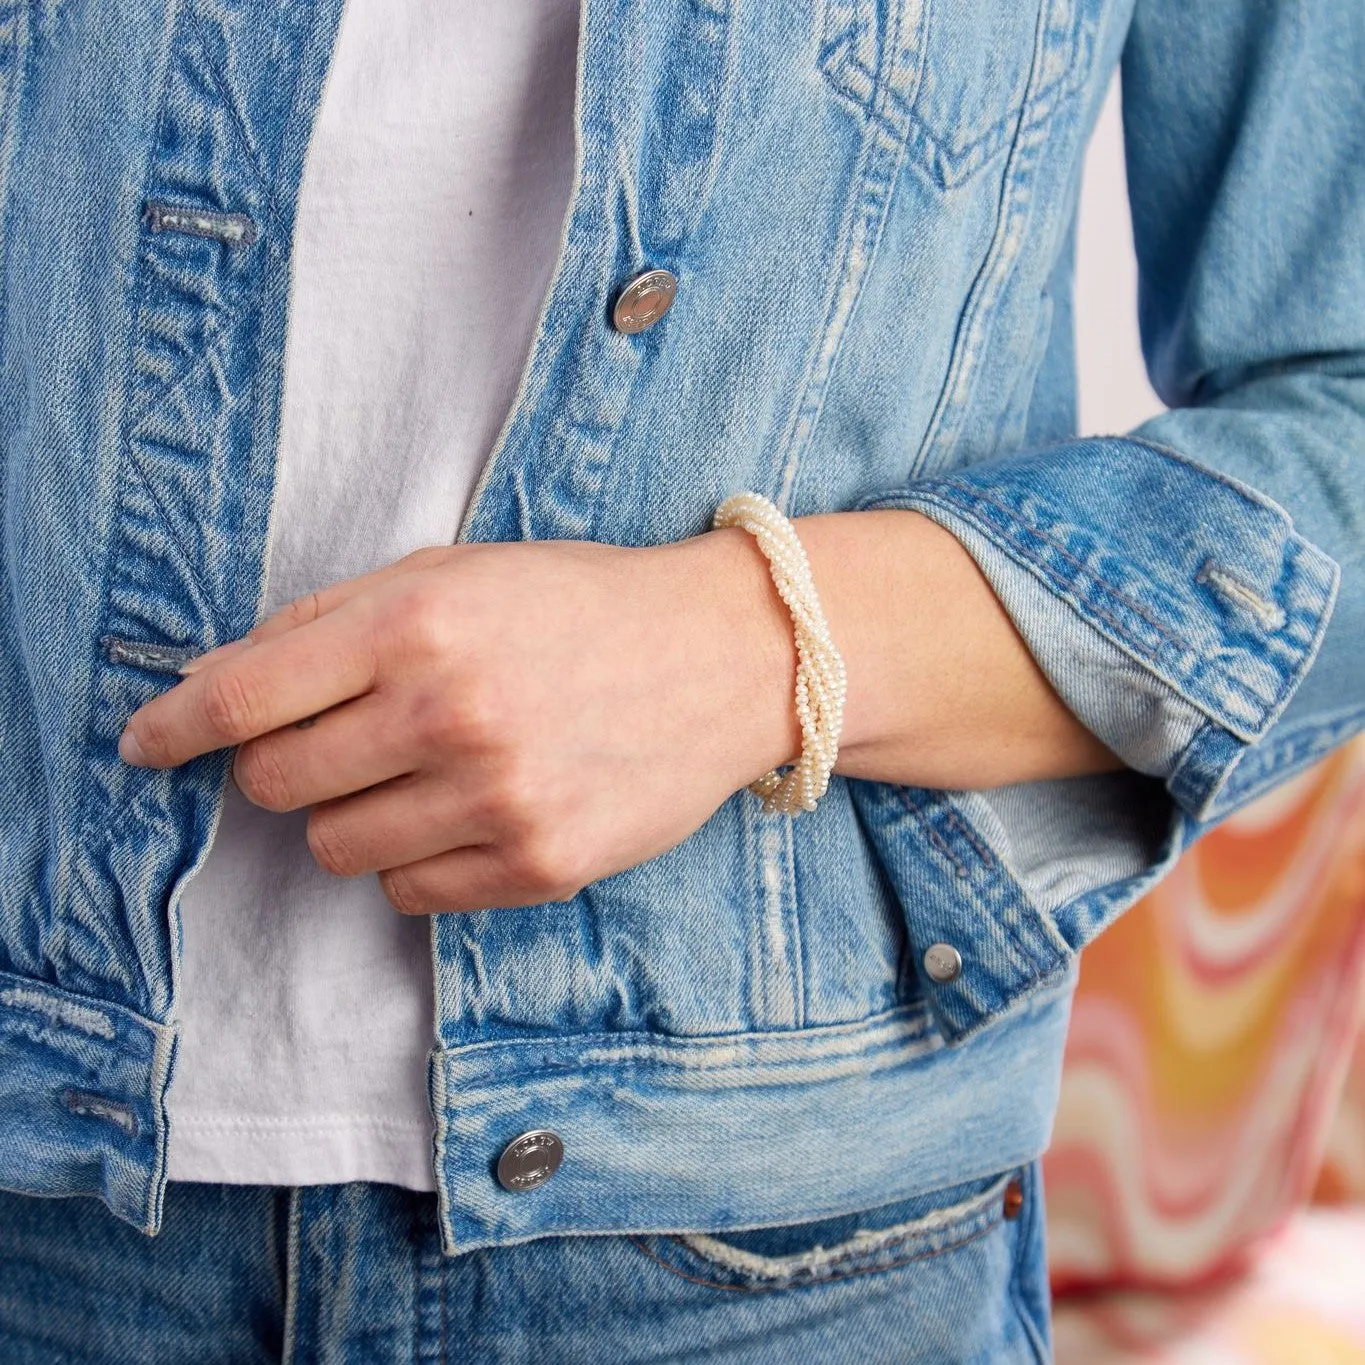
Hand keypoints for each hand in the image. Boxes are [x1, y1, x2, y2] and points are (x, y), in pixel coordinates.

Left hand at [118, 533, 798, 913]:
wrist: (721, 656)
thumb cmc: (578, 605)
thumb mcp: (453, 571)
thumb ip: (326, 621)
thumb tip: (210, 685)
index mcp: (417, 622)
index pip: (242, 698)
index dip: (172, 727)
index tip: (144, 746)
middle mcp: (451, 714)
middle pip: (274, 785)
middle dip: (283, 767)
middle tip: (340, 741)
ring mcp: (498, 799)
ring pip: (336, 849)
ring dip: (355, 814)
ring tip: (427, 771)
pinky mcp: (540, 867)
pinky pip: (410, 894)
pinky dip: (420, 858)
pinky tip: (475, 810)